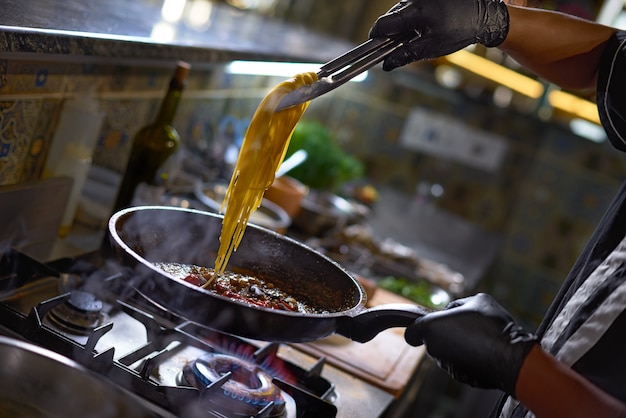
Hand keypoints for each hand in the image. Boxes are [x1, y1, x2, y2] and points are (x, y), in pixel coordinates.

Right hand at [369, 0, 509, 69]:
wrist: (485, 14)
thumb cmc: (460, 31)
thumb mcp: (432, 48)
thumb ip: (406, 55)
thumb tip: (386, 65)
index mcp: (414, 13)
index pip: (382, 25)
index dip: (376, 38)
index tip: (376, 47)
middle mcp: (414, 0)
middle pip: (390, 17)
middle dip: (389, 33)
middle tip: (395, 47)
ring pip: (399, 11)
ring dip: (400, 25)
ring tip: (414, 36)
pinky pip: (410, 5)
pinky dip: (410, 17)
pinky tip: (422, 26)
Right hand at [405, 293, 537, 394]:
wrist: (510, 364)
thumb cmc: (474, 340)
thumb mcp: (432, 327)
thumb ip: (417, 328)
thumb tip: (412, 334)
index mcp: (477, 302)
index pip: (445, 311)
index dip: (433, 326)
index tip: (431, 337)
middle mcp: (490, 318)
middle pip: (453, 334)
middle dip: (445, 347)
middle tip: (446, 352)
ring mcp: (498, 339)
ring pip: (464, 351)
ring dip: (456, 360)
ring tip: (461, 363)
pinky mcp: (504, 359)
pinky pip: (478, 366)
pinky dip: (471, 370)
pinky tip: (472, 371)